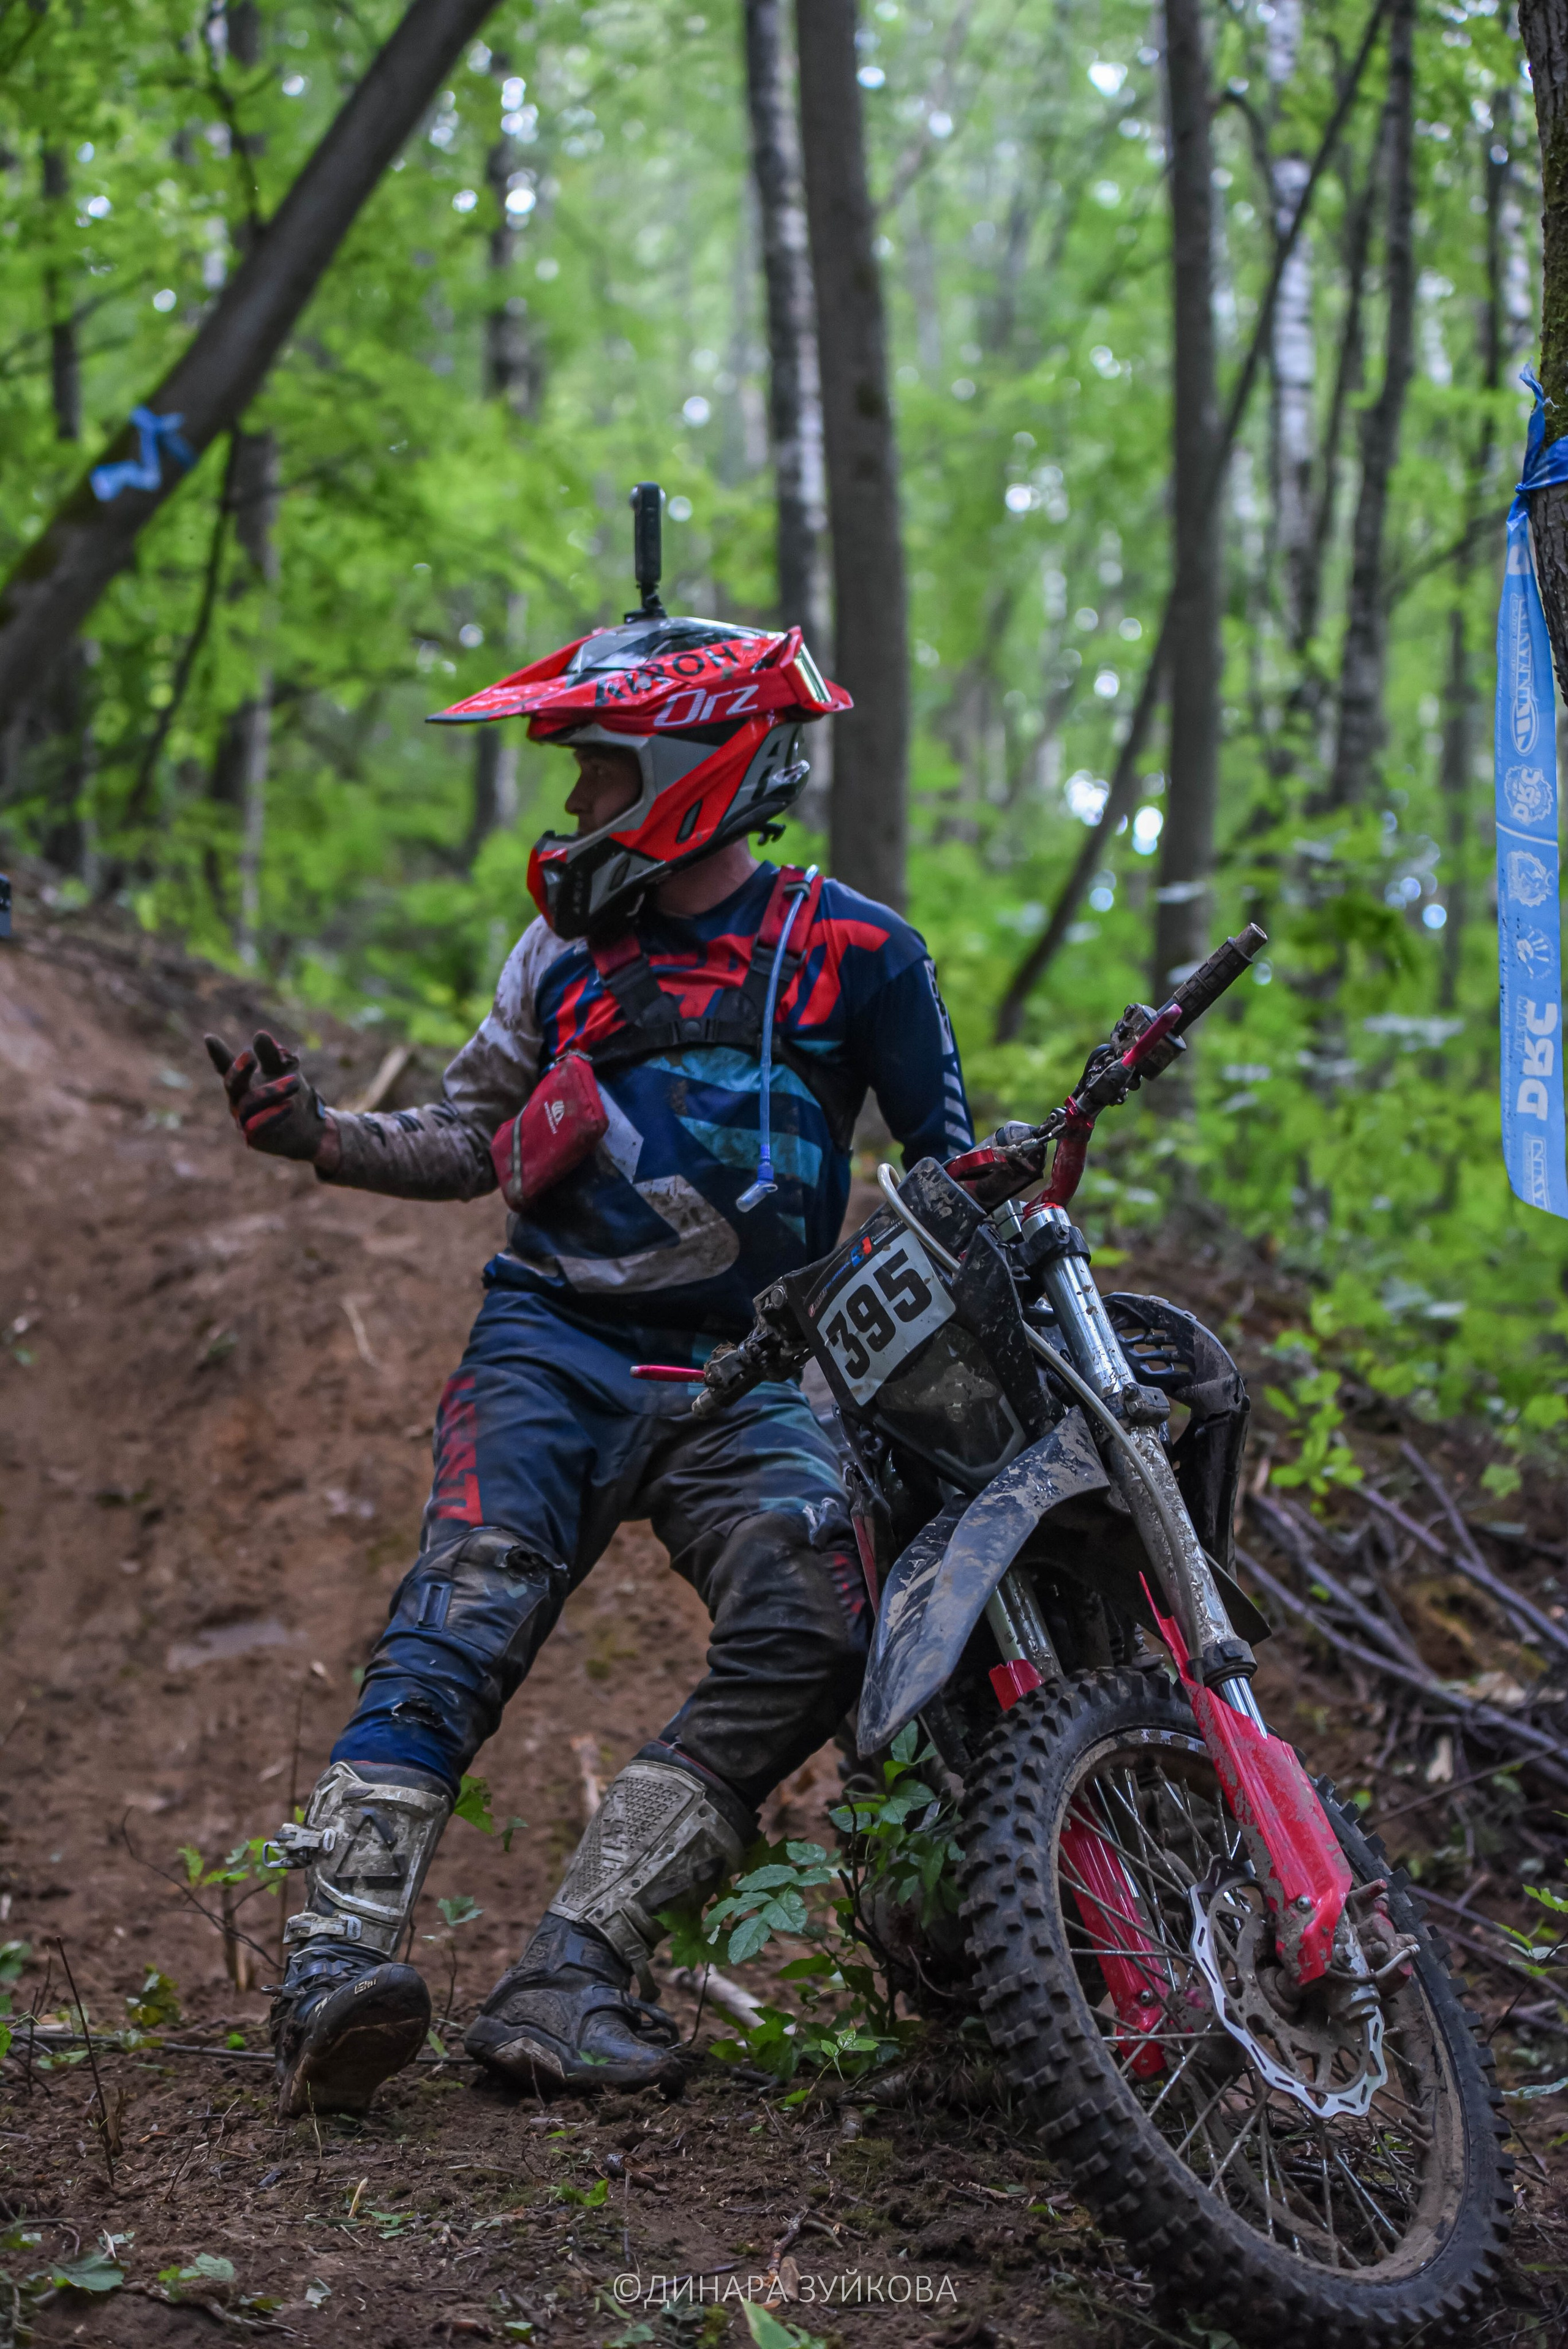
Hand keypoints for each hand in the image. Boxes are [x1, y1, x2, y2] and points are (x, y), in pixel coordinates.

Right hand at [204, 1030, 330, 1162]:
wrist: (307, 1125)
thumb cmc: (290, 1093)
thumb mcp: (284, 1069)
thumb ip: (272, 1055)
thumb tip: (260, 1035)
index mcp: (242, 1081)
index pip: (225, 1066)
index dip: (217, 1054)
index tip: (209, 1038)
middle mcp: (238, 1099)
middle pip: (232, 1084)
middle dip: (240, 1070)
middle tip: (249, 1055)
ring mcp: (244, 1119)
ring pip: (249, 1104)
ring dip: (272, 1092)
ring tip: (295, 1082)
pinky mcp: (255, 1137)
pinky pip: (258, 1127)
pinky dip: (273, 1115)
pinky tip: (289, 1105)